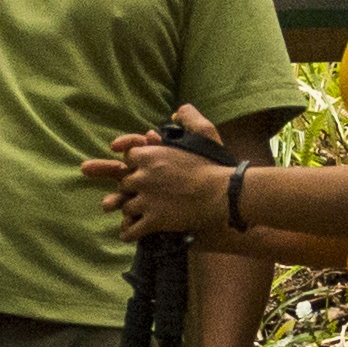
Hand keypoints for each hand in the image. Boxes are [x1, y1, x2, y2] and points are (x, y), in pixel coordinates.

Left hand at [81, 104, 226, 240]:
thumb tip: (177, 112)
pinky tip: (129, 234)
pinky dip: (128, 233)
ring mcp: (146, 199)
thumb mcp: (204, 132)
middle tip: (141, 194)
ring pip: (125, 206)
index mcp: (150, 155)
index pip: (128, 158)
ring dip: (131, 210)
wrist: (222, 194)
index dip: (135, 165)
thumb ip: (189, 117)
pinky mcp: (153, 220)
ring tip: (137, 214)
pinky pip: (130, 229)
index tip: (140, 170)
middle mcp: (142, 176)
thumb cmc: (214, 165)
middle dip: (132, 188)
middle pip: (124, 183)